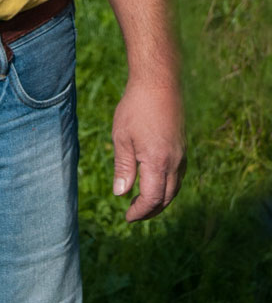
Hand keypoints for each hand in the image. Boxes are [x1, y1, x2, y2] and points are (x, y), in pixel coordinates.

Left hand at [111, 75, 185, 221]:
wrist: (158, 85)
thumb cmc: (135, 109)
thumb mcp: (122, 138)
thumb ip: (123, 168)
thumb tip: (120, 194)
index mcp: (158, 162)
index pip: (152, 198)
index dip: (140, 211)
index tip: (127, 217)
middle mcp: (174, 163)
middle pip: (166, 198)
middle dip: (150, 210)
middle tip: (133, 215)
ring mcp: (181, 156)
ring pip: (174, 188)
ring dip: (160, 200)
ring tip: (142, 203)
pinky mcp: (182, 148)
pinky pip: (177, 176)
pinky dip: (166, 186)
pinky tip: (154, 183)